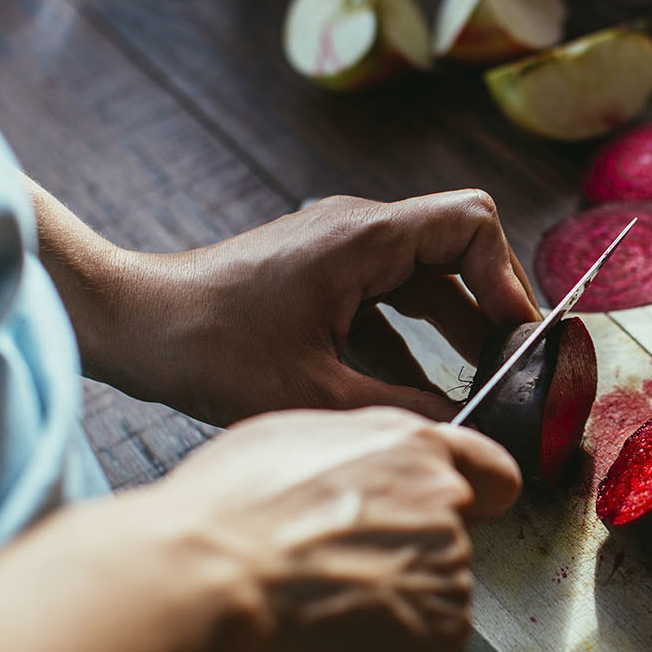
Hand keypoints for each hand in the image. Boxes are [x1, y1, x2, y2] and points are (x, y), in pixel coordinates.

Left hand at [74, 190, 539, 424]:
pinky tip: (422, 392)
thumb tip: (461, 428)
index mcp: (364, 238)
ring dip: (455, 327)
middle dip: (490, 307)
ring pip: (424, 277)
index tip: (518, 336)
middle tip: (512, 365)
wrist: (133, 325)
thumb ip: (400, 407)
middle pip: (458, 249)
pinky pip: (388, 298)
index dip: (507, 277)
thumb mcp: (315, 392)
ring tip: (481, 382)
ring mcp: (338, 250)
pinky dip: (413, 339)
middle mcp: (357, 230)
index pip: (472, 223)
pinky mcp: (320, 276)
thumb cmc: (209, 348)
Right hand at [133, 406, 520, 651]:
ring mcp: (449, 576)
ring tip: (301, 619)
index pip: (490, 474)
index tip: (471, 517)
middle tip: (321, 584)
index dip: (477, 501)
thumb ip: (355, 459)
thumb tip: (356, 482)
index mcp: (413, 449)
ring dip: (371, 633)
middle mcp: (445, 507)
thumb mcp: (291, 441)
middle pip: (442, 554)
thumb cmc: (225, 515)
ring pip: (417, 619)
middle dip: (392, 575)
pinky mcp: (438, 643)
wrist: (205, 581)